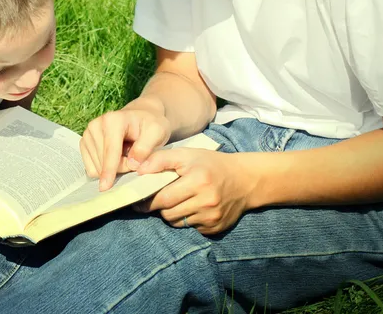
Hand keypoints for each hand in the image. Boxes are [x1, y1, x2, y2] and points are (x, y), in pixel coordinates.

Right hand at [80, 104, 170, 190]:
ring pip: (96, 167)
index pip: (110, 151)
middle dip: (120, 168)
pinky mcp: (84, 144)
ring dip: (113, 169)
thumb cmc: (150, 125)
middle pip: (103, 162)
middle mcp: (96, 125)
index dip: (109, 170)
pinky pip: (91, 168)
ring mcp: (88, 134)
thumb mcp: (157, 132)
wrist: (141, 117)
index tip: (105, 187)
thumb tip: (132, 164)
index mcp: (113, 120)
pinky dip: (104, 169)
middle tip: (136, 159)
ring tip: (127, 155)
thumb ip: (145, 148)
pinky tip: (116, 158)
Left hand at [135, 148, 255, 234]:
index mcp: (198, 180)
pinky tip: (190, 207)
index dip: (147, 200)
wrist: (244, 179)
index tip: (138, 200)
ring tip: (173, 201)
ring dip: (170, 214)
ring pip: (177, 222)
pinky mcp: (215, 228)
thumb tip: (138, 169)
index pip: (163, 198)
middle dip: (157, 207)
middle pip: (168, 213)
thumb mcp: (186, 154)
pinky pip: (190, 228)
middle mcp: (206, 201)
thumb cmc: (210, 163)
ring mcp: (212, 217)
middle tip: (153, 200)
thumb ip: (161, 159)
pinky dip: (185, 219)